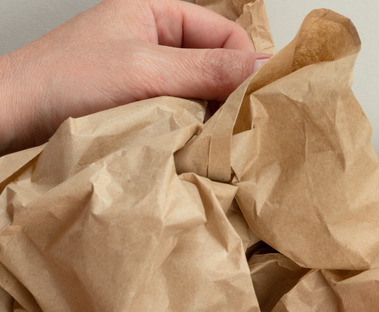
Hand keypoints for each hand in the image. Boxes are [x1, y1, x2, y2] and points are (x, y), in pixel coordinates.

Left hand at [0, 0, 268, 152]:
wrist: (8, 116)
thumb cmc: (61, 81)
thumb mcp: (145, 69)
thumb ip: (209, 69)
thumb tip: (264, 67)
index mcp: (159, 13)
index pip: (227, 36)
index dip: (242, 67)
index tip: (249, 100)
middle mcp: (156, 40)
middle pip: (217, 66)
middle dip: (224, 95)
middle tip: (225, 125)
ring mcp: (147, 74)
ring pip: (200, 93)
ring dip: (206, 116)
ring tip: (199, 136)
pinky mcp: (139, 104)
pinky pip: (181, 112)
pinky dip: (188, 128)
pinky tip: (184, 143)